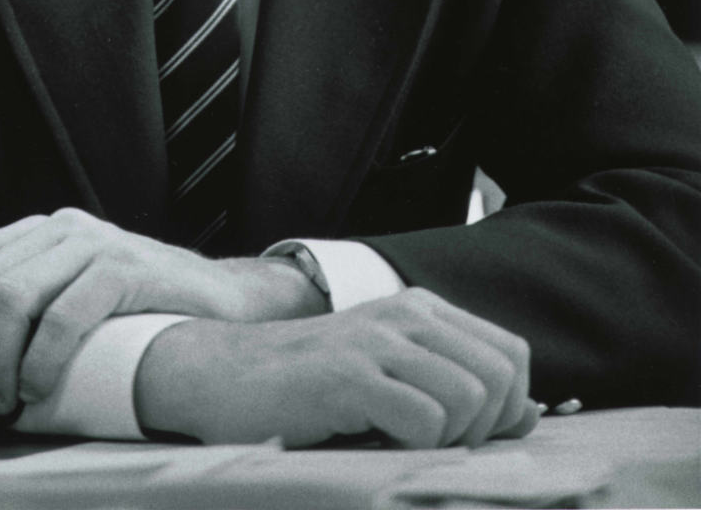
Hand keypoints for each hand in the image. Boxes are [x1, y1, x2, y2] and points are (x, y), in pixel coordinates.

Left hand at [0, 209, 324, 413]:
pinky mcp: (126, 270)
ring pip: (13, 300)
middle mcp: (61, 228)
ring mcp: (95, 244)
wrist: (222, 302)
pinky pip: (63, 316)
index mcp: (38, 232)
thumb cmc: (139, 306)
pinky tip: (38, 388)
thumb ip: (14, 270)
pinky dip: (40, 360)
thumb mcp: (69, 282)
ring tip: (3, 400)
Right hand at [132, 288, 539, 448]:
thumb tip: (532, 413)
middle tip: (431, 445)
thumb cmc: (309, 389)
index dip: (506, 409)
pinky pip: (425, 418)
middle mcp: (405, 314)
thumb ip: (457, 388)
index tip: (465, 436)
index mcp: (420, 311)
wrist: (223, 375)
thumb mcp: (391, 378)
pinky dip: (413, 446)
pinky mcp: (349, 374)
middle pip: (500, 379)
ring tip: (399, 441)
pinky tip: (374, 440)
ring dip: (446, 441)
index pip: (511, 355)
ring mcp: (376, 340)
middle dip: (482, 430)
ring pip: (469, 400)